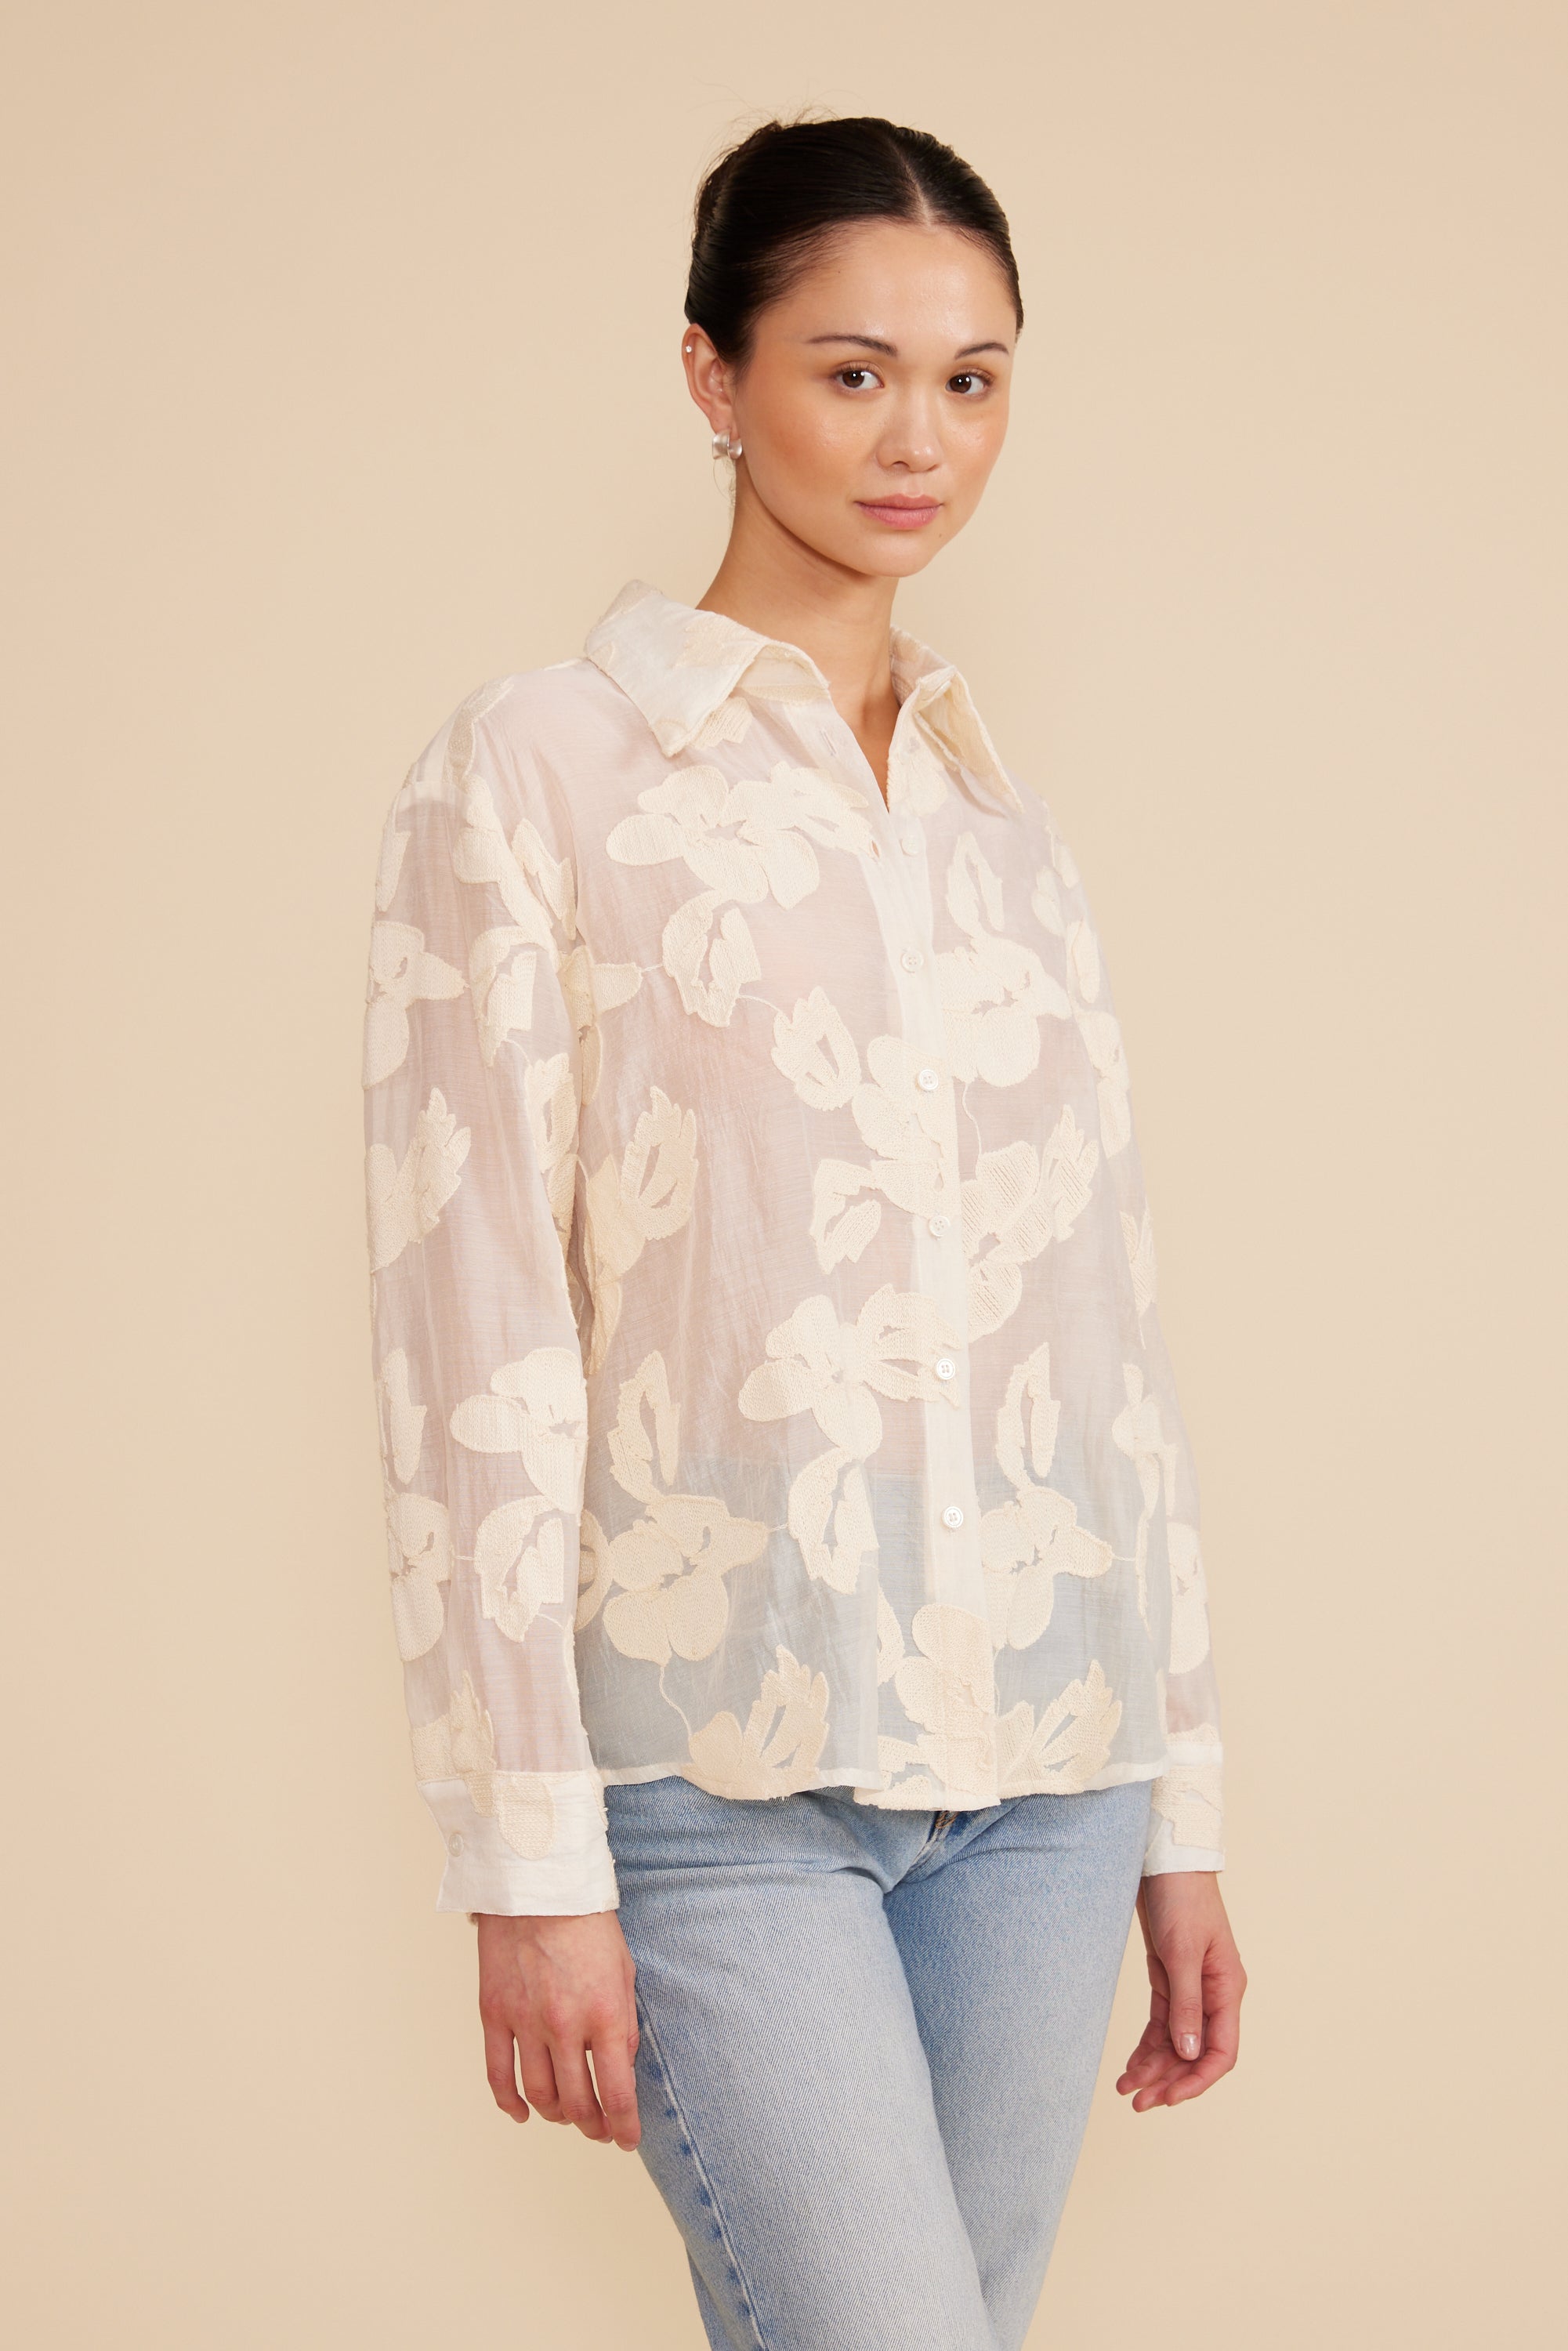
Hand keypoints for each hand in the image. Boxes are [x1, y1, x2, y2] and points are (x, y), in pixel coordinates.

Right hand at [476, 1909, 640, 2148]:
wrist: (538, 1883)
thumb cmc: (588, 1923)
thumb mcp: (625, 1970)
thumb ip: (624, 2022)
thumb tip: (622, 2067)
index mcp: (605, 2013)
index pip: (617, 2093)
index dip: (624, 2126)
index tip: (627, 2139)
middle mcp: (565, 2025)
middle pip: (577, 2103)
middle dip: (593, 2126)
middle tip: (600, 2130)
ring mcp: (525, 2021)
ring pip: (539, 2095)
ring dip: (557, 2116)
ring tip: (569, 2117)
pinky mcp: (494, 2013)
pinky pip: (498, 2074)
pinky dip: (509, 2104)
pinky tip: (524, 2112)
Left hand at [1116, 1872, 1244, 2111]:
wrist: (1165, 1861)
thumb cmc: (1182, 1898)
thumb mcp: (1183, 1952)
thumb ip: (1186, 2004)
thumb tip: (1190, 2054)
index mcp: (1227, 1989)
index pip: (1221, 2051)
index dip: (1197, 2080)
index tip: (1169, 2098)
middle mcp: (1212, 1994)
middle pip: (1195, 2053)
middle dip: (1169, 2080)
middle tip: (1138, 2102)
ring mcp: (1190, 1988)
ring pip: (1175, 2042)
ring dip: (1154, 2067)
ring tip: (1126, 2089)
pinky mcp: (1169, 1978)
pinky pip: (1161, 2024)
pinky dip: (1147, 2046)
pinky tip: (1131, 2065)